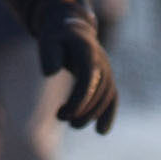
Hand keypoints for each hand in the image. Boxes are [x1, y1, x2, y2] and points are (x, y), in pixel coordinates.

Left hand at [40, 13, 117, 133]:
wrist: (72, 27)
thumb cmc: (56, 37)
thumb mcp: (48, 40)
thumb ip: (48, 54)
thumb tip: (50, 73)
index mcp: (87, 52)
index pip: (87, 79)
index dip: (79, 100)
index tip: (63, 115)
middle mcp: (101, 61)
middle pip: (98, 91)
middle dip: (82, 110)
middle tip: (61, 117)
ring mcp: (107, 70)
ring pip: (106, 97)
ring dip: (91, 115)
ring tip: (73, 124)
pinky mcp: (107, 79)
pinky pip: (113, 98)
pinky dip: (108, 115)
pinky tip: (101, 132)